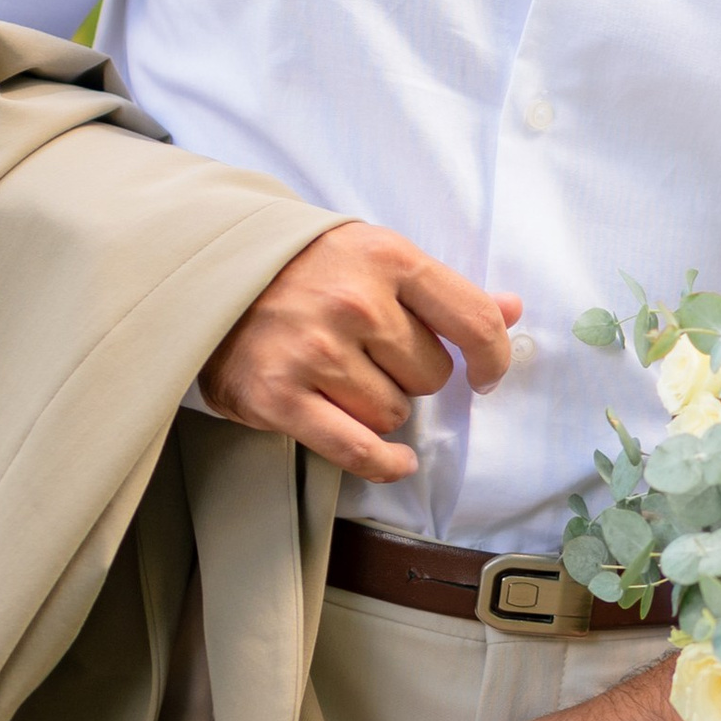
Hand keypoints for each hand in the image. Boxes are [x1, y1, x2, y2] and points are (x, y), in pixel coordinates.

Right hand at [201, 225, 523, 483]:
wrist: (208, 272)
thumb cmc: (304, 268)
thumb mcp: (376, 257)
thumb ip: (444, 289)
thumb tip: (512, 309)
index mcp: (387, 258)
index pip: (474, 321)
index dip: (492, 358)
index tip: (486, 375)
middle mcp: (354, 302)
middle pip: (432, 376)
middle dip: (411, 375)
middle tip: (372, 355)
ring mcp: (315, 351)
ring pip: (395, 413)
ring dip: (380, 407)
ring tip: (343, 378)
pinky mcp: (279, 396)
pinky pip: (359, 449)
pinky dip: (383, 463)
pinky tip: (395, 460)